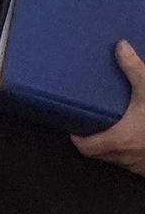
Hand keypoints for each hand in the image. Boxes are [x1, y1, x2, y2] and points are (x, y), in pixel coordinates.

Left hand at [76, 41, 144, 177]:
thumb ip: (134, 70)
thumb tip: (120, 47)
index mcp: (118, 141)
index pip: (85, 147)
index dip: (77, 138)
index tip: (75, 126)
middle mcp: (125, 158)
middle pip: (99, 154)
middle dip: (94, 140)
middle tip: (94, 124)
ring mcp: (139, 166)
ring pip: (117, 159)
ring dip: (114, 147)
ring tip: (114, 129)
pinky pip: (135, 163)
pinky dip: (132, 153)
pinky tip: (138, 139)